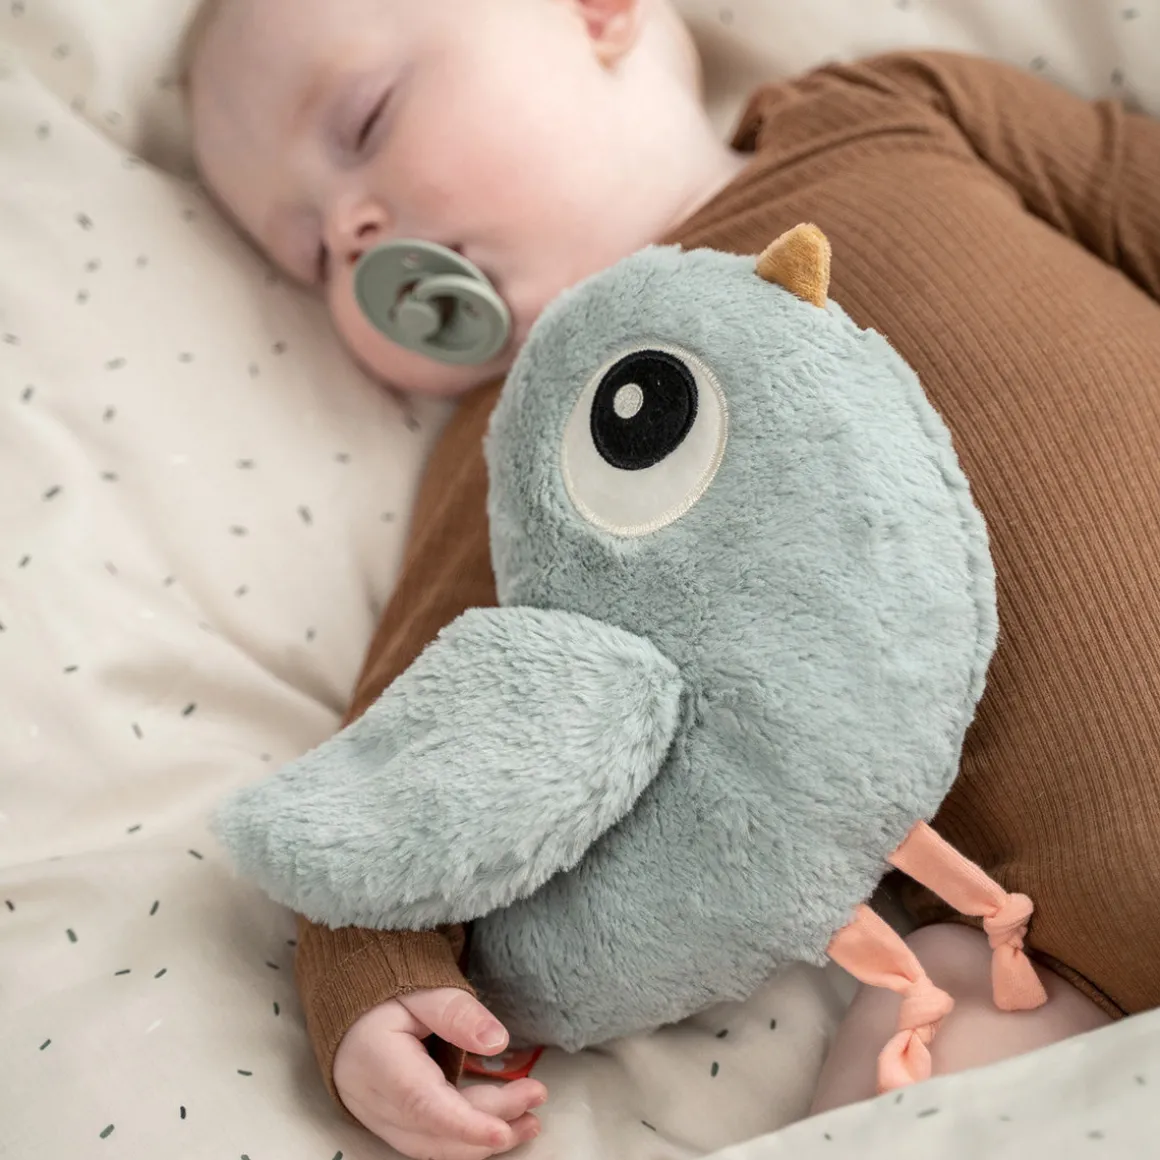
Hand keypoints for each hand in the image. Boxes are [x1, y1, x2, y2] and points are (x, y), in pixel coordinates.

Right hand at [333, 989, 546, 1159]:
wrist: (346, 1005)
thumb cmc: (382, 991)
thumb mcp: (421, 987)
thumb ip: (457, 1012)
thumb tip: (498, 1041)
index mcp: (378, 1062)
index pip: (423, 1104)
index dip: (465, 1124)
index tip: (504, 1130)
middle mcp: (374, 1100)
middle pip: (435, 1129)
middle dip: (490, 1125)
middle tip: (536, 1097)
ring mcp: (377, 1117)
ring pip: (432, 1144)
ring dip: (480, 1141)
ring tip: (527, 1122)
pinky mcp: (387, 1122)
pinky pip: (427, 1140)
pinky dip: (462, 1139)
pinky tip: (496, 1126)